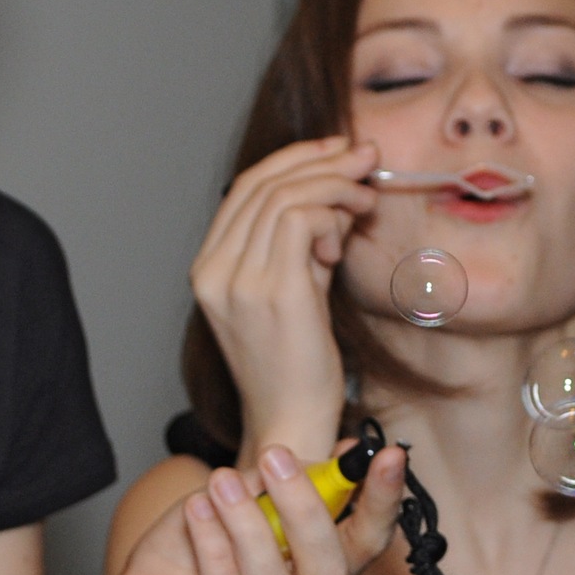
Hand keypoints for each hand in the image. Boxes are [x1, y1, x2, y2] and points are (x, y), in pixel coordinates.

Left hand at [92, 441, 404, 574]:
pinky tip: (196, 510)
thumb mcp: (242, 504)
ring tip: (222, 481)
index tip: (388, 456)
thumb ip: (288, 485)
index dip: (382, 503)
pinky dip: (213, 548)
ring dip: (249, 527)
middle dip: (307, 510)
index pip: (366, 545)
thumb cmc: (193, 554)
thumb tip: (344, 452)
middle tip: (274, 457)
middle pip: (330, 574)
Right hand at [188, 137, 379, 462]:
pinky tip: (346, 238)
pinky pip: (303, 220)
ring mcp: (239, 281)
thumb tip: (337, 185)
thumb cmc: (297, 366)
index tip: (338, 149)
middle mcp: (214, 271)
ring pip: (287, 196)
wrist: (293, 425)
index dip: (295, 158)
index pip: (245, 188)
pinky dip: (333, 215)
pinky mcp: (274, 292)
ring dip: (336, 187)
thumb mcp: (295, 288)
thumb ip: (304, 240)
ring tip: (365, 202)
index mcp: (209, 268)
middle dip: (321, 160)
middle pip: (263, 183)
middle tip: (366, 157)